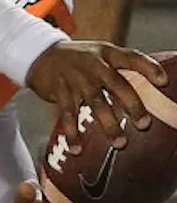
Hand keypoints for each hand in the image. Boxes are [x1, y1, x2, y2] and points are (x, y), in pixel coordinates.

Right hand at [24, 40, 164, 149]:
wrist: (39, 54)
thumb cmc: (77, 58)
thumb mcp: (99, 54)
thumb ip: (121, 68)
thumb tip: (152, 89)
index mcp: (106, 54)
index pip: (131, 57)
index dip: (148, 68)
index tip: (163, 81)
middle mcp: (93, 65)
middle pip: (117, 84)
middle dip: (132, 105)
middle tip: (143, 124)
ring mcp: (75, 78)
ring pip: (96, 103)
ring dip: (108, 124)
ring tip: (120, 142)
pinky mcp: (59, 91)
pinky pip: (67, 115)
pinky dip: (72, 133)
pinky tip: (78, 148)